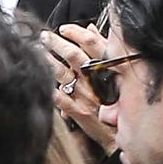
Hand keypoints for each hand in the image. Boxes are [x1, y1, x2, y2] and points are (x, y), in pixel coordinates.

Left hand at [43, 21, 120, 158]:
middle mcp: (97, 81)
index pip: (93, 44)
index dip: (77, 33)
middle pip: (74, 56)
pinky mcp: (78, 112)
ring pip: (63, 74)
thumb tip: (90, 29)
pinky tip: (39, 80)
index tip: (64, 28)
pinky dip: (49, 89)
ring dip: (48, 61)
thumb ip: (103, 50)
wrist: (125, 135)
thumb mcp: (118, 73)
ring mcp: (86, 96)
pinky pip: (59, 98)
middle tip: (45, 36)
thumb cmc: (123, 104)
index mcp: (109, 70)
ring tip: (37, 51)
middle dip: (57, 43)